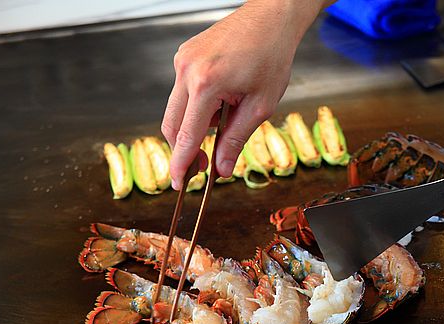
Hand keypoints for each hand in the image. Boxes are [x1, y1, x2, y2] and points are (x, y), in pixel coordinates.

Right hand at [161, 0, 323, 186]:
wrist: (270, 19)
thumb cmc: (271, 57)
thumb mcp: (260, 106)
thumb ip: (236, 139)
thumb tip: (222, 170)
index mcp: (206, 84)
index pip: (186, 135)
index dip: (180, 163)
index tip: (177, 183)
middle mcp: (187, 70)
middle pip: (172, 125)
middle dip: (184, 149)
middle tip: (203, 167)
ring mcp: (182, 60)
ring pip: (176, 109)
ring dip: (196, 125)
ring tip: (229, 116)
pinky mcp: (184, 55)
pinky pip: (183, 92)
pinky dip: (198, 106)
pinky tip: (223, 99)